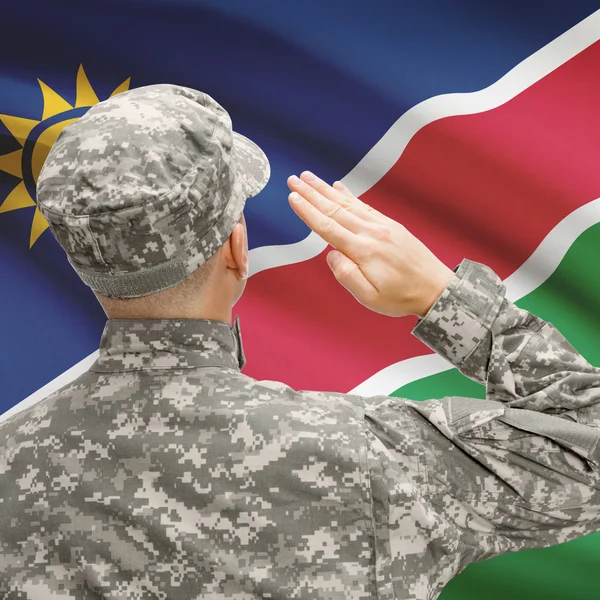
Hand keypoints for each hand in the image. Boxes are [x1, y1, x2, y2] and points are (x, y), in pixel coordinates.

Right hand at [287, 171, 454, 317]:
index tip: (293, 197)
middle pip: (334, 209)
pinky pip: (365, 205)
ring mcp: (382, 226)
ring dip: (326, 190)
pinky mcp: (391, 225)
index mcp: (363, 251)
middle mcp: (371, 233)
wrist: (435, 288)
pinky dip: (349, 196)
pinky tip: (338, 187)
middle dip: (312, 194)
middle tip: (293, 180)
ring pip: (348, 204)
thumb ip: (346, 276)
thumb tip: (331, 255)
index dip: (308, 212)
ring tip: (309, 178)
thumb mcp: (369, 298)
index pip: (328, 227)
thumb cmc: (401, 297)